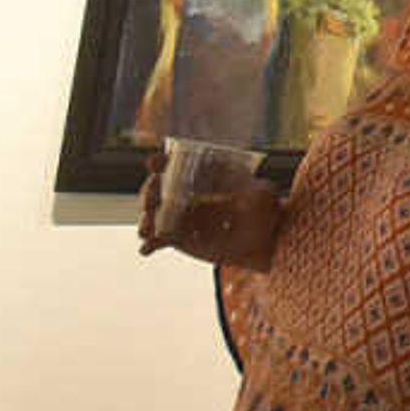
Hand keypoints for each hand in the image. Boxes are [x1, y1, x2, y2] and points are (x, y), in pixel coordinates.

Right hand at [137, 151, 284, 266]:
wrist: (262, 240)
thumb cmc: (264, 209)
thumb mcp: (263, 195)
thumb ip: (253, 190)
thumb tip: (246, 190)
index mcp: (203, 174)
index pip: (176, 163)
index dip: (162, 161)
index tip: (154, 162)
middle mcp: (186, 192)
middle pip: (157, 188)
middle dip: (149, 192)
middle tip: (152, 200)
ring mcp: (180, 216)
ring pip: (153, 214)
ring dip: (145, 219)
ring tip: (146, 228)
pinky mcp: (178, 239)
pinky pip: (158, 240)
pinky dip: (149, 244)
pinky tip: (147, 249)